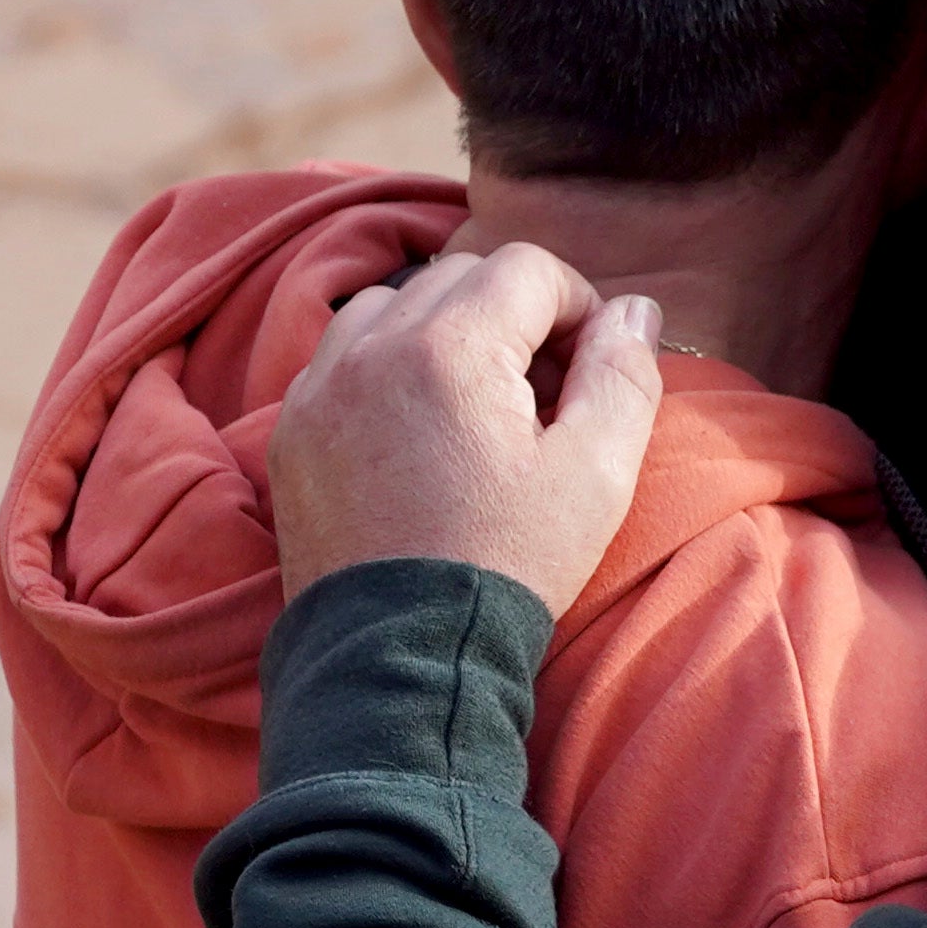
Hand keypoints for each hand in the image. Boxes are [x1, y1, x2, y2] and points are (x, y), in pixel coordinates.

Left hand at [272, 243, 663, 609]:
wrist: (400, 659)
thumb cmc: (507, 563)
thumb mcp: (597, 473)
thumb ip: (622, 375)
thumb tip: (632, 310)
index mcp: (451, 348)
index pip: (528, 269)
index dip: (576, 305)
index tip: (589, 366)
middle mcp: (372, 348)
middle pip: (460, 275)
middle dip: (513, 314)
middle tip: (542, 391)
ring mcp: (321, 388)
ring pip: (394, 304)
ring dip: (444, 329)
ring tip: (476, 405)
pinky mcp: (293, 431)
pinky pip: (343, 356)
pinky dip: (388, 365)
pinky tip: (419, 430)